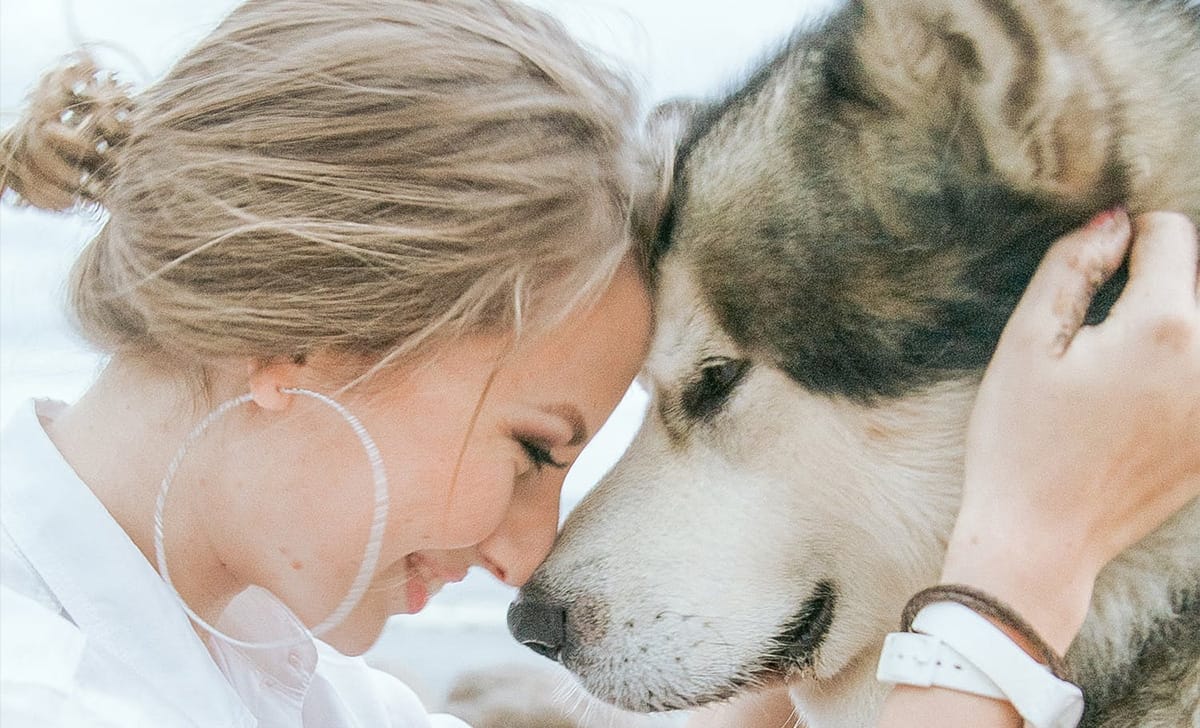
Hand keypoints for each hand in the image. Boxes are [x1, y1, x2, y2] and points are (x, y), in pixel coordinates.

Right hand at [944, 210, 1199, 651]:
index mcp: (1163, 327)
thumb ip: (1071, 267)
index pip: (1173, 234)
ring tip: (1127, 360)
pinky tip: (1139, 402)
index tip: (1093, 277)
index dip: (1127, 242)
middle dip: (1162, 281)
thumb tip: (1115, 221)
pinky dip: (1184, 367)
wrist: (1041, 540)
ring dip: (1177, 322)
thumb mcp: (1024, 344)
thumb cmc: (1020, 442)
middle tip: (1107, 325)